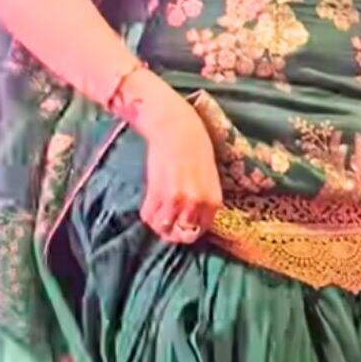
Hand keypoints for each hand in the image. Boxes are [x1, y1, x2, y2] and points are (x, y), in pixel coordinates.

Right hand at [138, 92, 221, 243]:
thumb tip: (193, 216)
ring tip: (158, 213)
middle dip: (174, 231)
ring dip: (159, 224)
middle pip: (182, 234)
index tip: (183, 226)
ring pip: (163, 227)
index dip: (190, 230)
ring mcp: (176, 200)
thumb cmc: (196, 145)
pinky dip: (148, 214)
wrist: (176, 127)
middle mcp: (196, 203)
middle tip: (168, 222)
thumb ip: (204, 197)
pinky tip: (150, 204)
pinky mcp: (157, 192)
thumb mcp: (210, 175)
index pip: (201, 230)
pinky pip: (148, 216)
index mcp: (213, 200)